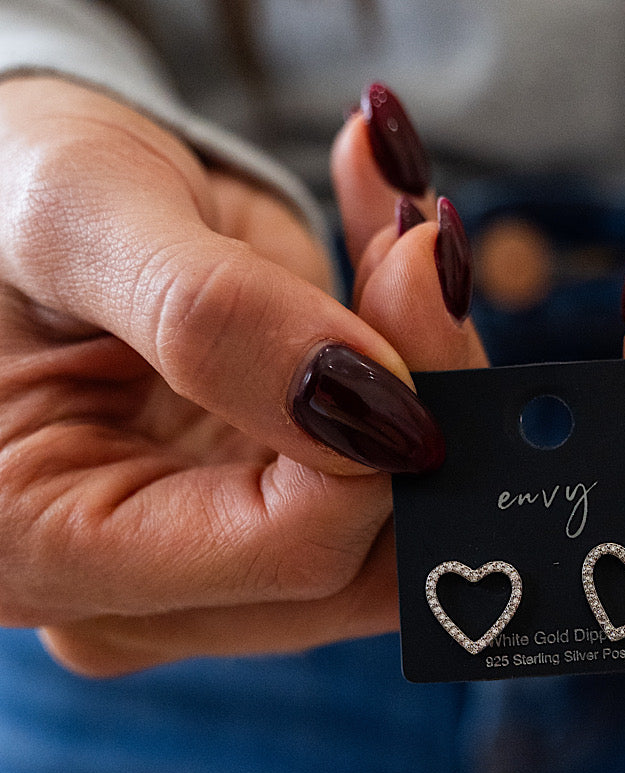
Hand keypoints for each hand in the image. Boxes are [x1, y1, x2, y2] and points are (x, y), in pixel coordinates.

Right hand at [0, 77, 481, 672]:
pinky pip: (407, 458)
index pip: (293, 554)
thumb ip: (211, 317)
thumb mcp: (75, 217)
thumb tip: (377, 409)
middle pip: (372, 554)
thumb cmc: (4, 197)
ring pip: (412, 513)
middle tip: (425, 240)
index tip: (413, 278)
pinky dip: (422, 340)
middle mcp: (149, 588)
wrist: (14, 184)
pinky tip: (394, 221)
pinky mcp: (283, 501)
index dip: (382, 435)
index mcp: (50, 552)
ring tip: (402, 221)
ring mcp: (227, 553)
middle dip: (428, 389)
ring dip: (433, 356)